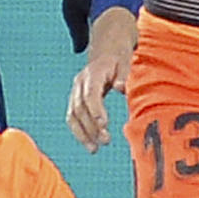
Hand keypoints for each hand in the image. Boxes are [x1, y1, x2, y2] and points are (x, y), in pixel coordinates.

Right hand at [65, 7, 138, 151]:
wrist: (107, 48)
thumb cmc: (119, 57)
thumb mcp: (125, 61)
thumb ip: (124, 75)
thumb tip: (120, 88)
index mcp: (93, 73)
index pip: (90, 93)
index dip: (95, 110)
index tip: (103, 124)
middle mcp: (80, 82)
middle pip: (80, 107)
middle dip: (90, 126)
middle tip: (105, 141)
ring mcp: (75, 91)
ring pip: (73, 115)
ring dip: (82, 133)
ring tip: (95, 149)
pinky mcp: (76, 99)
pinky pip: (73, 117)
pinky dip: (79, 131)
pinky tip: (89, 144)